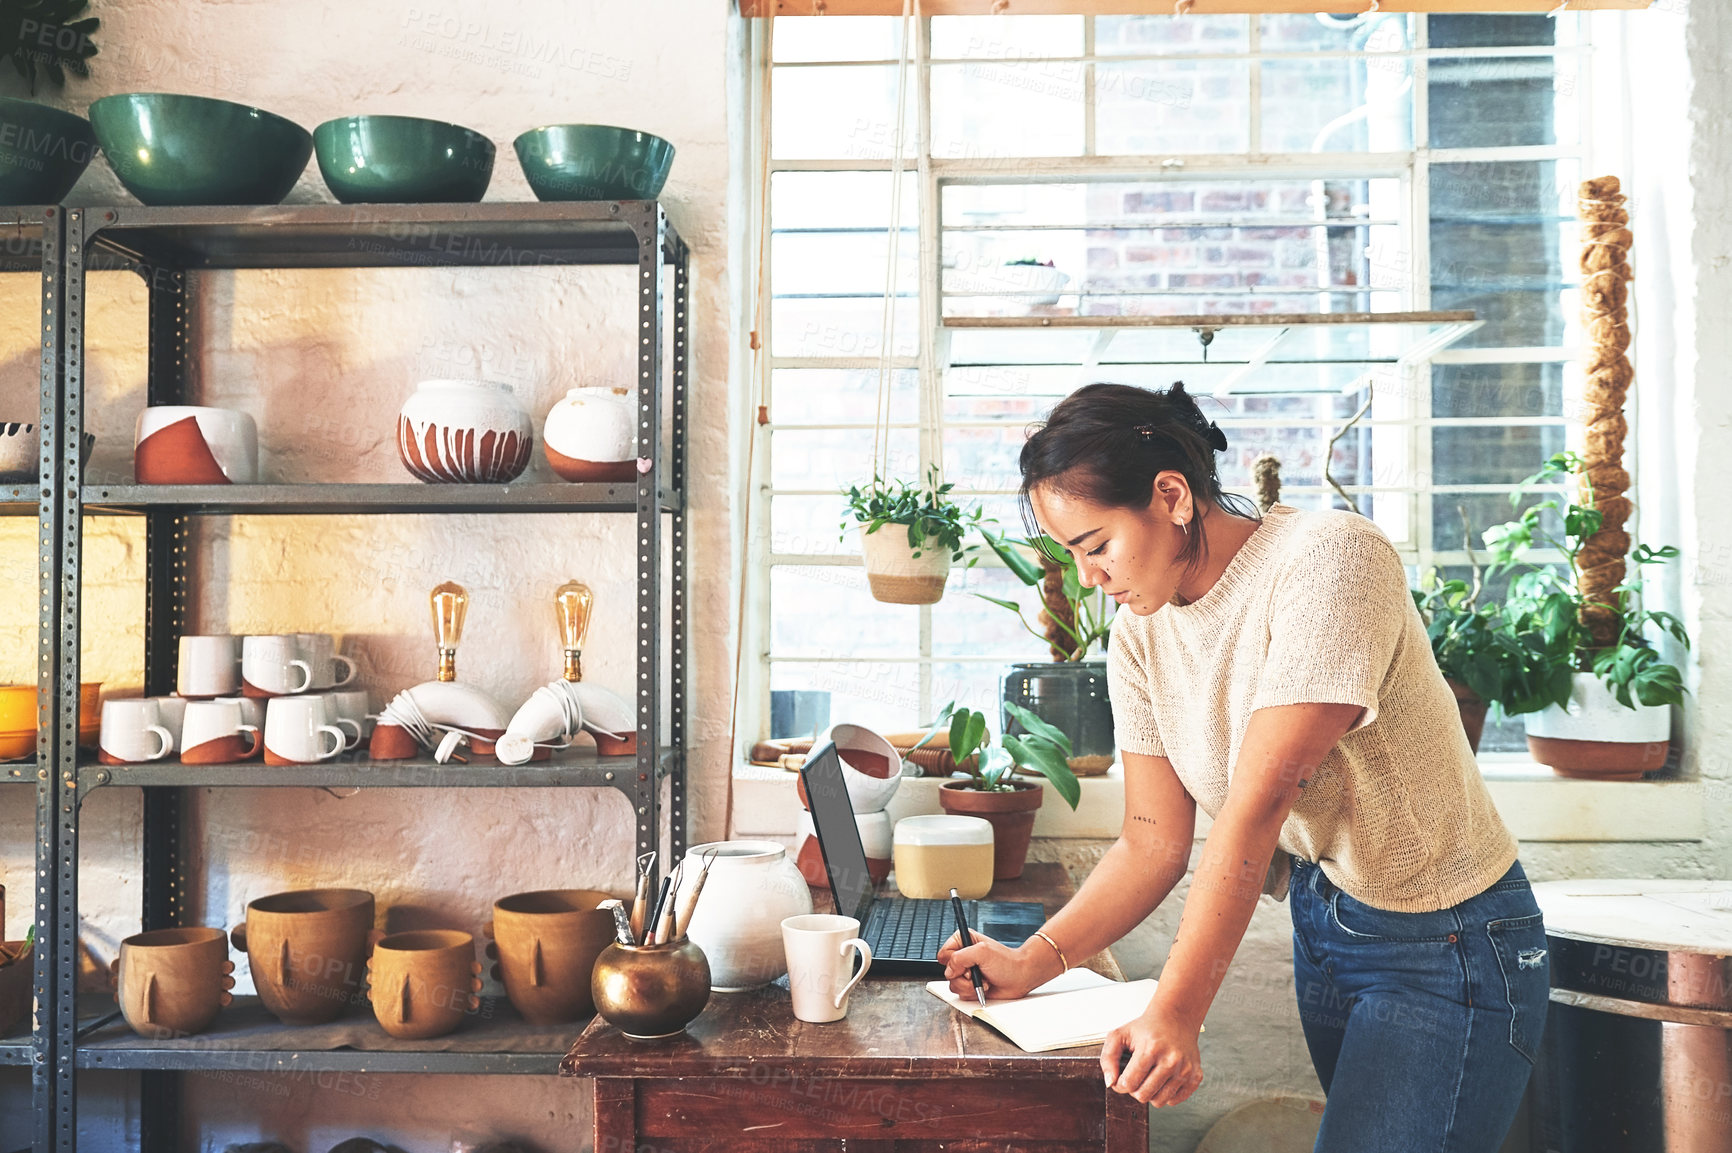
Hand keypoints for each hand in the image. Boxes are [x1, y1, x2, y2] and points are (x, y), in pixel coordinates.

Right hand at [937, 929, 1061, 1001]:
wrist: (1021, 977)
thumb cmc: (1007, 962)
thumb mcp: (982, 952)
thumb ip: (960, 958)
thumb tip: (949, 970)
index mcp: (963, 942)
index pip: (943, 954)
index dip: (953, 961)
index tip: (967, 963)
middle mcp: (962, 957)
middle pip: (947, 972)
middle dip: (963, 976)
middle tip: (977, 972)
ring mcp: (966, 973)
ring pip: (953, 985)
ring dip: (970, 986)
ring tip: (984, 980)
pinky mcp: (970, 986)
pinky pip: (961, 994)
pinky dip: (973, 993)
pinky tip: (985, 987)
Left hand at [1099, 1006, 1202, 1106]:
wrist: (1176, 1018)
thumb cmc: (1146, 1028)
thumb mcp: (1120, 1035)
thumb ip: (1108, 1058)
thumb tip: (1110, 1083)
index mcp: (1151, 1048)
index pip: (1129, 1083)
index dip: (1119, 1084)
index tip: (1121, 1077)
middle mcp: (1171, 1060)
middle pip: (1143, 1095)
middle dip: (1134, 1089)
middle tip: (1135, 1076)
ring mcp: (1185, 1069)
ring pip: (1159, 1101)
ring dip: (1150, 1093)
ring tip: (1149, 1076)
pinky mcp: (1195, 1076)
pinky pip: (1174, 1101)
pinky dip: (1165, 1094)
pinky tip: (1163, 1078)